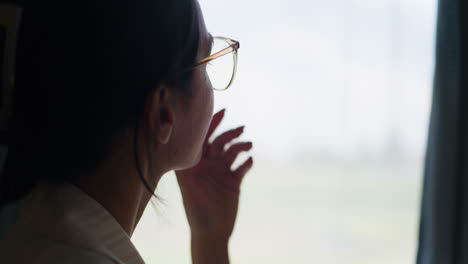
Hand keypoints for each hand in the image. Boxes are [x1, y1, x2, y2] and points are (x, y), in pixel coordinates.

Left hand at [175, 109, 252, 241]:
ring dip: (241, 145)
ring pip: (233, 151)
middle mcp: (209, 164)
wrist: (211, 231)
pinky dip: (247, 162)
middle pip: (220, 141)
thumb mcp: (187, 186)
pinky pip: (242, 166)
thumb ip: (185, 166)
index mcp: (196, 162)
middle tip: (241, 128)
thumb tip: (180, 143)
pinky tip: (249, 161)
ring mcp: (222, 172)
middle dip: (230, 132)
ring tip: (248, 146)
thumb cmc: (196, 210)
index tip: (222, 111)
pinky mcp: (234, 181)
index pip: (202, 137)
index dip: (211, 123)